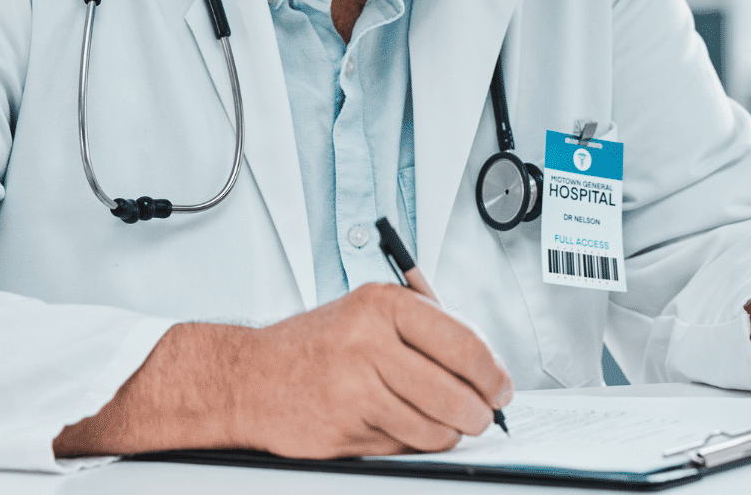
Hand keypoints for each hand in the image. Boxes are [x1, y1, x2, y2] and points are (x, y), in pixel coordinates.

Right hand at [55, 282, 512, 458]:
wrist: (248, 377)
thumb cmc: (313, 344)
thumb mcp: (367, 311)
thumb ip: (424, 324)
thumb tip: (483, 360)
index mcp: (382, 305)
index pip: (462, 341)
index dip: (492, 371)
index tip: (502, 385)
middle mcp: (368, 343)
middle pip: (453, 390)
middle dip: (480, 410)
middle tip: (486, 414)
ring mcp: (355, 388)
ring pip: (433, 425)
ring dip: (451, 432)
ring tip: (452, 424)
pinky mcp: (345, 428)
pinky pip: (402, 444)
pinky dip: (414, 442)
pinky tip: (407, 428)